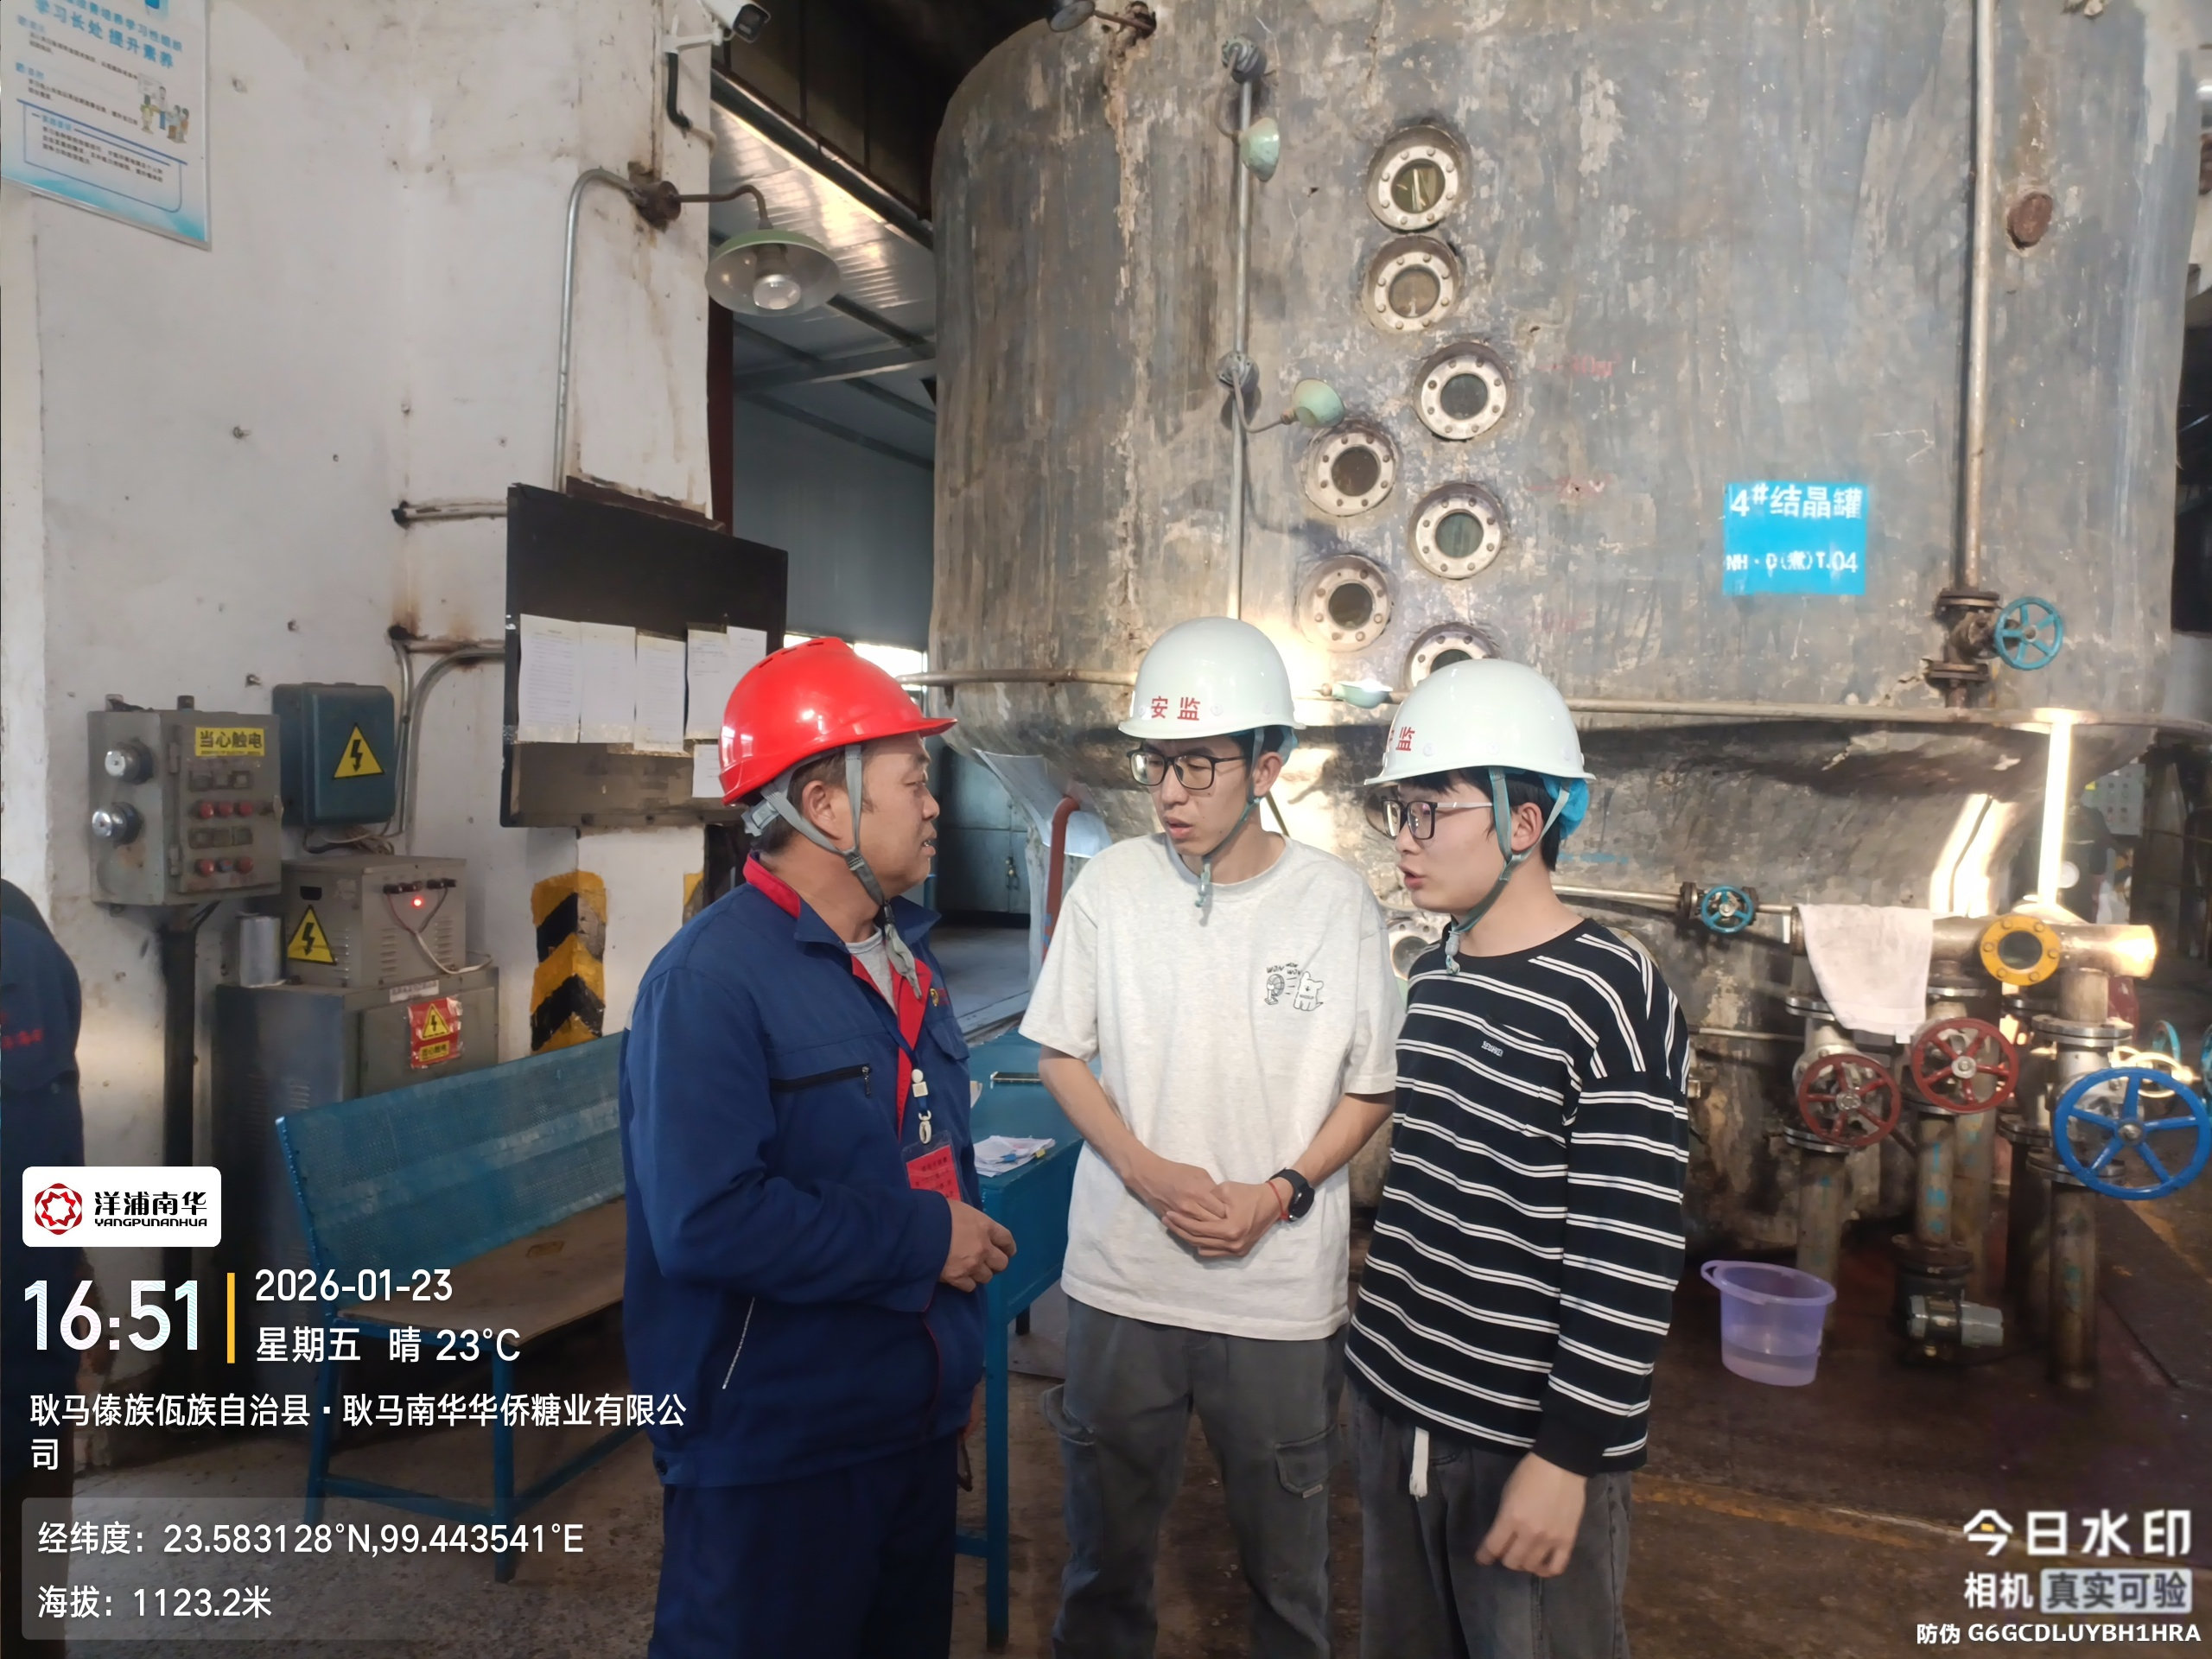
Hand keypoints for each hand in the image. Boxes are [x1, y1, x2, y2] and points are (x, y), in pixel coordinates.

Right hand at [940, 1200, 1014, 1291]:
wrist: (917, 1232)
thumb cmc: (937, 1213)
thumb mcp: (958, 1208)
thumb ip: (969, 1219)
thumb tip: (968, 1223)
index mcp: (985, 1227)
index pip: (1007, 1239)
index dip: (1008, 1247)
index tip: (1007, 1250)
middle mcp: (984, 1248)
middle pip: (1002, 1263)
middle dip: (996, 1263)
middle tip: (988, 1262)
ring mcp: (972, 1265)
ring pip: (987, 1277)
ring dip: (980, 1274)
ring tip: (972, 1270)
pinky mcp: (958, 1279)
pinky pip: (970, 1287)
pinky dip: (966, 1283)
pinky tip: (960, 1278)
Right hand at [1126, 1149, 1229, 1227]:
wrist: (1151, 1176)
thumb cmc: (1178, 1172)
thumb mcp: (1200, 1173)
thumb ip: (1213, 1189)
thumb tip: (1225, 1202)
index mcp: (1199, 1193)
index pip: (1221, 1212)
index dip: (1230, 1216)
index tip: (1236, 1216)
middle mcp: (1190, 1207)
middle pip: (1212, 1224)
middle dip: (1223, 1227)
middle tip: (1232, 1227)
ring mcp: (1181, 1216)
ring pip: (1200, 1232)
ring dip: (1211, 1234)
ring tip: (1220, 1234)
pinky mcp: (1174, 1222)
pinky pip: (1187, 1233)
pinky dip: (1197, 1236)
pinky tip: (1206, 1237)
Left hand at [1164, 1179, 1285, 1258]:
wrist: (1272, 1202)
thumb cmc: (1248, 1193)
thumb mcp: (1225, 1190)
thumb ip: (1207, 1199)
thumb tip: (1189, 1205)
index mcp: (1230, 1229)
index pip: (1197, 1229)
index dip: (1180, 1222)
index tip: (1168, 1214)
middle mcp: (1233, 1244)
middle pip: (1198, 1241)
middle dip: (1180, 1231)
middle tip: (1167, 1221)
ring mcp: (1236, 1250)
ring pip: (1204, 1249)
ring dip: (1189, 1239)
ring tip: (1176, 1228)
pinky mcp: (1239, 1252)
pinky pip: (1214, 1253)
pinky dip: (1202, 1245)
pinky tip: (1192, 1235)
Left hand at [1475, 1453, 1585, 1576]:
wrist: (1562, 1466)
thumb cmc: (1530, 1474)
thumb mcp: (1508, 1492)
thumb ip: (1504, 1517)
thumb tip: (1503, 1535)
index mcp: (1511, 1518)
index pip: (1493, 1547)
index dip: (1485, 1556)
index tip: (1482, 1559)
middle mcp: (1529, 1533)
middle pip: (1512, 1561)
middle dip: (1505, 1558)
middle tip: (1506, 1552)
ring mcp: (1550, 1539)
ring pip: (1531, 1566)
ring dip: (1524, 1564)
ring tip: (1524, 1557)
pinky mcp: (1567, 1541)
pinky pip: (1557, 1567)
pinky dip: (1547, 1571)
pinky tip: (1542, 1566)